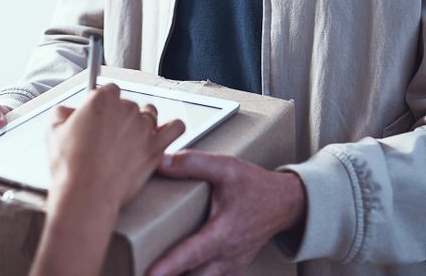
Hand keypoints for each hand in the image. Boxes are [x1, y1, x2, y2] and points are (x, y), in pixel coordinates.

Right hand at [47, 83, 185, 209]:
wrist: (86, 195)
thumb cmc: (69, 166)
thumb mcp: (53, 131)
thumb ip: (62, 112)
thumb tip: (67, 111)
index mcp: (103, 99)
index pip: (109, 90)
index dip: (102, 104)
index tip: (96, 117)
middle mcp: (127, 108)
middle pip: (128, 104)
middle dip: (119, 117)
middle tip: (107, 137)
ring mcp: (144, 127)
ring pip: (150, 113)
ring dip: (141, 123)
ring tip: (129, 140)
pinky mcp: (156, 147)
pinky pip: (176, 128)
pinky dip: (172, 128)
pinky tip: (163, 133)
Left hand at [147, 152, 305, 275]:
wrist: (284, 203)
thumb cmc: (255, 185)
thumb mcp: (226, 167)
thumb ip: (193, 163)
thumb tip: (160, 161)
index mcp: (222, 233)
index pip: (191, 253)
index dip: (169, 266)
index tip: (149, 274)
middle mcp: (226, 257)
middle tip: (141, 273)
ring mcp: (229, 268)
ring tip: (155, 273)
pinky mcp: (230, 270)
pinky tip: (176, 272)